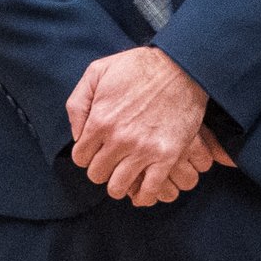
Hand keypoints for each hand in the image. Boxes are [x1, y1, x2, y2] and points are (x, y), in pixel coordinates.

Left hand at [65, 47, 209, 204]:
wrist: (184, 64)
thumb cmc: (140, 66)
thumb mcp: (98, 71)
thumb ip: (79, 103)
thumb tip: (76, 134)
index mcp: (99, 120)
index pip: (80, 157)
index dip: (88, 154)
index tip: (99, 149)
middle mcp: (118, 139)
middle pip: (97, 174)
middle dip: (102, 168)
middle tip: (113, 160)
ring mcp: (144, 149)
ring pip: (118, 187)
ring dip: (120, 184)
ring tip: (127, 174)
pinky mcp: (168, 155)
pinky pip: (149, 189)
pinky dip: (144, 195)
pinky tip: (143, 190)